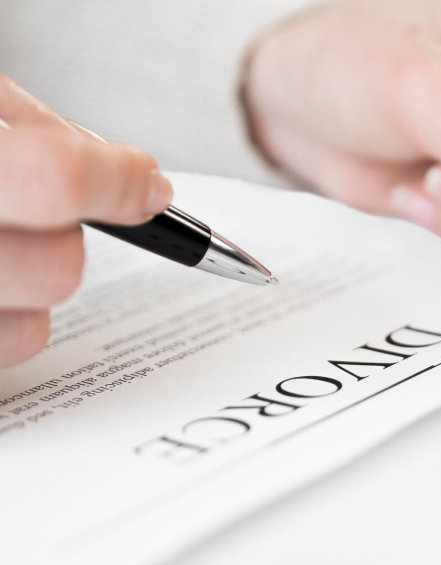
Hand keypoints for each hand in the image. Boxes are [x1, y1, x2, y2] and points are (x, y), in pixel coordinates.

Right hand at [0, 75, 173, 366]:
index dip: (118, 182)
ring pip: (31, 334)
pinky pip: (6, 358)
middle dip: (70, 242)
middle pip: (59, 271)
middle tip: (42, 218)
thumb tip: (146, 182)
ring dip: (33, 293)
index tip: (149, 185)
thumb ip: (41, 132)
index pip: (56, 179)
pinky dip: (8, 327)